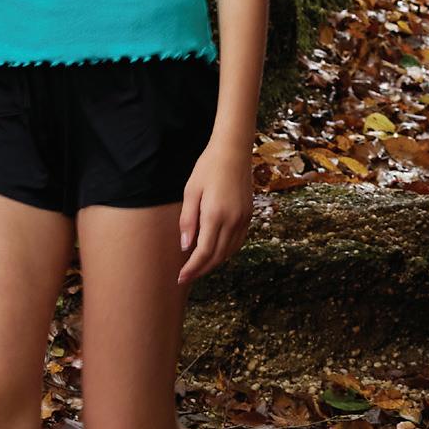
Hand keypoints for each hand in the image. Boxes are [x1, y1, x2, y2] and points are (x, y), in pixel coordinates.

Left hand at [177, 144, 255, 285]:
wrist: (233, 151)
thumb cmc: (208, 168)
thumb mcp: (191, 191)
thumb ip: (188, 221)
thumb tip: (186, 246)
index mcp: (215, 215)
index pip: (203, 252)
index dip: (192, 268)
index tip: (180, 277)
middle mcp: (232, 220)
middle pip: (217, 256)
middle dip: (201, 270)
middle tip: (187, 276)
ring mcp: (243, 218)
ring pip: (229, 252)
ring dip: (214, 263)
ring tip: (199, 267)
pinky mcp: (248, 215)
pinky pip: (238, 241)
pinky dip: (226, 252)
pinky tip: (216, 252)